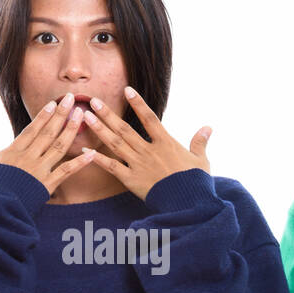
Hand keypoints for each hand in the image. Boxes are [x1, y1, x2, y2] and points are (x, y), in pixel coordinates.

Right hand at [0, 92, 97, 190]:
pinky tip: (92, 154)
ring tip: (82, 115)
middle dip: (61, 114)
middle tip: (73, 98)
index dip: (43, 116)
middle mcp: (27, 157)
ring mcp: (38, 169)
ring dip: (71, 130)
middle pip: (47, 132)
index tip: (53, 104)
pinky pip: (66, 171)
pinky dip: (80, 163)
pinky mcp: (47, 185)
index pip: (31, 130)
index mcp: (12, 152)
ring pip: (58, 146)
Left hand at [74, 85, 209, 200]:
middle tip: (93, 100)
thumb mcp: (201, 160)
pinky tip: (85, 150)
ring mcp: (138, 164)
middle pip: (125, 128)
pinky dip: (98, 159)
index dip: (138, 103)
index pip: (149, 118)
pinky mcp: (132, 180)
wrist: (188, 202)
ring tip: (86, 117)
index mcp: (166, 143)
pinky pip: (112, 167)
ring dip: (100, 129)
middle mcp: (149, 150)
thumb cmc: (196, 182)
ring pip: (116, 143)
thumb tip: (208, 127)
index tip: (127, 89)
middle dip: (108, 114)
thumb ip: (200, 142)